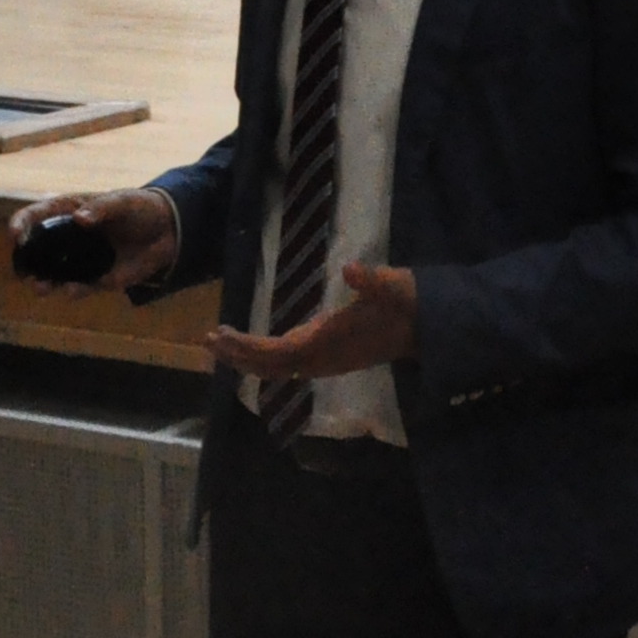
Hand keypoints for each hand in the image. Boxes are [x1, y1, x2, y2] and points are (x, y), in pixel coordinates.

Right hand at [7, 187, 179, 293]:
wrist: (167, 232)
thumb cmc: (139, 208)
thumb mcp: (122, 201)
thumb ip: (102, 209)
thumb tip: (79, 218)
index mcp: (70, 211)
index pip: (38, 215)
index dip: (22, 223)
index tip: (14, 234)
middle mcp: (70, 237)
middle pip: (39, 249)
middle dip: (27, 261)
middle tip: (20, 271)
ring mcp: (82, 259)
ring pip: (55, 273)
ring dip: (45, 282)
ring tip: (39, 288)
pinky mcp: (98, 278)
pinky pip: (81, 286)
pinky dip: (74, 290)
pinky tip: (71, 290)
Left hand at [206, 259, 418, 385]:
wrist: (428, 325)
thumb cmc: (408, 302)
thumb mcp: (394, 286)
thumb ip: (374, 281)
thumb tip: (352, 270)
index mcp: (331, 342)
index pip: (283, 353)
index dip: (252, 350)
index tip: (224, 338)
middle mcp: (324, 357)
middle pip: (273, 366)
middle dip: (240, 356)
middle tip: (209, 340)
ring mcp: (325, 358)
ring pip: (278, 366)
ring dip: (248, 357)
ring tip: (218, 342)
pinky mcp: (328, 352)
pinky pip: (288, 361)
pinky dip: (264, 355)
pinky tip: (249, 346)